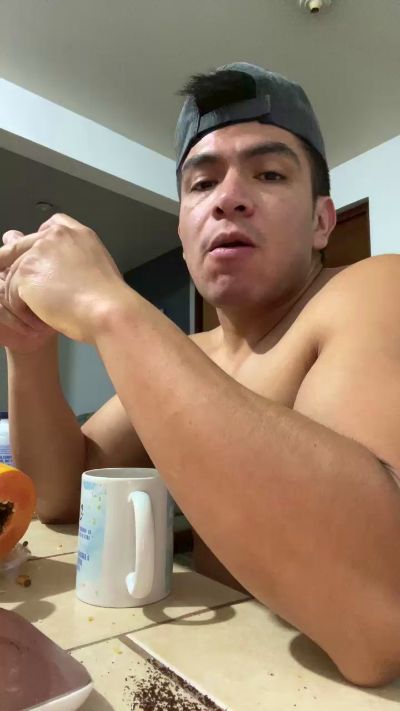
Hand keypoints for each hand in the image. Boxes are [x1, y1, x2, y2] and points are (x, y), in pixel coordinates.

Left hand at [0, 214, 126, 342]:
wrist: (108, 310)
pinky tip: (40, 318)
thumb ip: (76, 260)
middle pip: (21, 245)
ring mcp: (39, 252)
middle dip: (19, 267)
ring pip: (15, 273)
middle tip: (22, 289)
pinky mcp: (26, 272)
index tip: (40, 259)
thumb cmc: (110, 299)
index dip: (40, 242)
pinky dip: (23, 309)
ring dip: (24, 294)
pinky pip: (12, 293)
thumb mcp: (100, 268)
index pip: (51, 225)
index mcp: (77, 234)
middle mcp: (56, 236)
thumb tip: (60, 270)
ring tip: (43, 314)